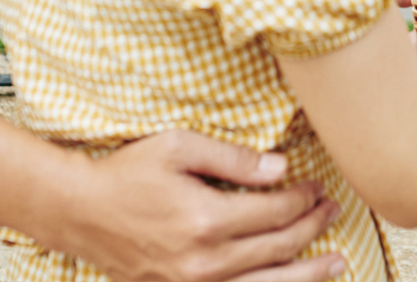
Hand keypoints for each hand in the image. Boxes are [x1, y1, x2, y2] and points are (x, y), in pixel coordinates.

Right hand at [47, 130, 345, 281]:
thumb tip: (281, 167)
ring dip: (307, 275)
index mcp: (206, 219)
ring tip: (336, 263)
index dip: (303, 199)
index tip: (318, 186)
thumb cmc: (127, 173)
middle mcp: (204, 261)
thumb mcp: (178, 147)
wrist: (79, 212)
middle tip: (332, 211)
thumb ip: (233, 158)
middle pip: (278, 249)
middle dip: (312, 228)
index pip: (274, 212)